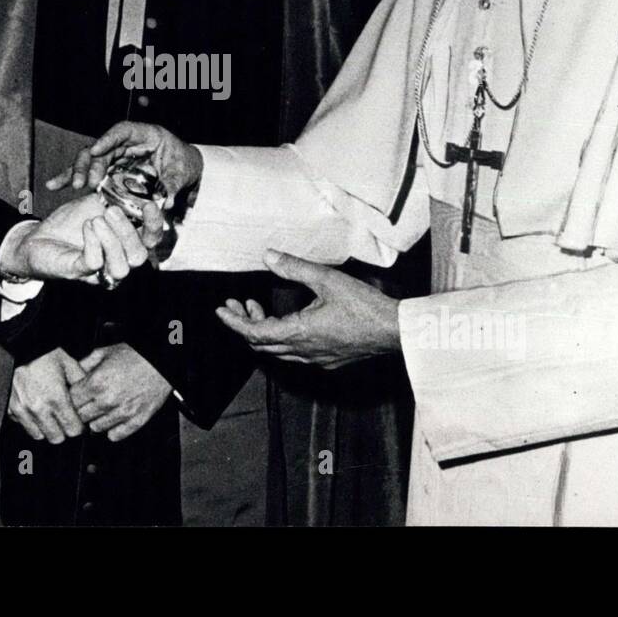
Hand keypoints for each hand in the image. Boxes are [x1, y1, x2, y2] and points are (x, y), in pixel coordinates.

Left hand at [2, 194, 157, 283]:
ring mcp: (99, 270)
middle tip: (111, 210)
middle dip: (129, 232)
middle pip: (139, 256)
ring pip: (122, 268)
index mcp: (126, 243)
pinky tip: (86, 227)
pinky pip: (94, 264)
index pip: (151, 240)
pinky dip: (93, 243)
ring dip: (113, 240)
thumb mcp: (97, 203)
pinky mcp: (78, 271)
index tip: (149, 205)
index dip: (155, 225)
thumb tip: (137, 181)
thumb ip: (118, 196)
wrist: (38, 235)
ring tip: (96, 220)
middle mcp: (117, 259)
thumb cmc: (70, 222)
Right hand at [7, 348, 85, 443]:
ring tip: (49, 414)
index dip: (78, 426)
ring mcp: (22, 410)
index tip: (77, 419)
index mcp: (56, 398)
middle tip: (64, 418)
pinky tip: (34, 408)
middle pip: (56, 438)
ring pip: (38, 435)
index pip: (73, 430)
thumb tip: (89, 395)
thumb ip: (80, 382)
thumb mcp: (68, 362)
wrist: (17, 345)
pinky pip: (23, 425)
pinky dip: (30, 421)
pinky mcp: (10, 408)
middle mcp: (39, 408)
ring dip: (46, 428)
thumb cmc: (43, 352)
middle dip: (63, 430)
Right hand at [47, 121, 202, 200]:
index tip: (95, 149)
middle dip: (90, 164)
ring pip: (90, 159)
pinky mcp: (109, 169)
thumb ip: (172, 185)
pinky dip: (70, 177)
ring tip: (70, 186)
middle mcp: (125, 143)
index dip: (108, 138)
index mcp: (145, 134)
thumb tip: (166, 202)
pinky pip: (87, 172)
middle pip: (101, 147)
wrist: (183, 169)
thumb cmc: (183, 164)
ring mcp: (115, 155)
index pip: (122, 131)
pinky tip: (53, 185)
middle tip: (84, 183)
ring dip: (77, 171)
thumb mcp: (182, 172)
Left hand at [69, 343, 171, 441]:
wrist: (161, 362)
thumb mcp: (106, 352)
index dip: (74, 397)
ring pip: (95, 428)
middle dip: (83, 409)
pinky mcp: (136, 421)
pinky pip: (115, 435)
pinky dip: (112, 429)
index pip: (72, 400)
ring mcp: (122, 412)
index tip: (79, 395)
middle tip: (90, 402)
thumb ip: (85, 363)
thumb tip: (74, 374)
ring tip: (102, 410)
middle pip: (81, 416)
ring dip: (96, 420)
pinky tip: (114, 418)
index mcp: (97, 382)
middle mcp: (108, 400)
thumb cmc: (136, 355)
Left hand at [215, 250, 400, 368]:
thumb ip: (295, 268)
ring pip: (277, 351)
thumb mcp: (327, 279)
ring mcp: (316, 359)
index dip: (234, 322)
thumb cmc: (365, 306)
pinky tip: (288, 323)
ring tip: (258, 308)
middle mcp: (304, 351)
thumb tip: (268, 256)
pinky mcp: (329, 360)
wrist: (396, 331)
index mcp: (299, 333)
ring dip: (263, 331)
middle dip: (244, 325)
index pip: (254, 333)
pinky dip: (281, 339)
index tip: (222, 310)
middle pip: (261, 345)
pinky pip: (295, 355)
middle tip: (237, 305)